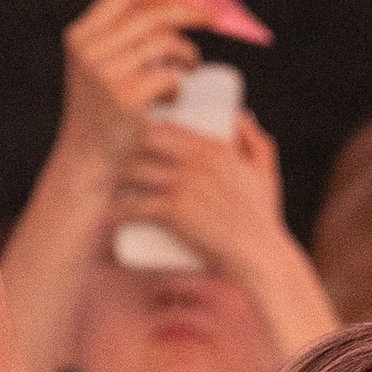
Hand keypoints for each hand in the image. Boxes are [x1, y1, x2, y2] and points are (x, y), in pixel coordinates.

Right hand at [57, 0, 205, 170]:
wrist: (89, 160)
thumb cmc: (103, 111)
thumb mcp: (99, 64)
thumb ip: (122, 34)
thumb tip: (175, 1)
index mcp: (80, 35)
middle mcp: (89, 50)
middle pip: (152, 13)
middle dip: (190, 11)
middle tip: (212, 18)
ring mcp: (105, 74)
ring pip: (165, 43)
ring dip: (187, 53)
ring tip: (190, 67)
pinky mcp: (126, 99)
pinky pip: (170, 77)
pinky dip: (179, 86)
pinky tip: (172, 99)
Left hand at [113, 111, 287, 278]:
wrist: (260, 255)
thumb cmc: (262, 219)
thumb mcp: (264, 174)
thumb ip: (256, 142)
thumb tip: (241, 116)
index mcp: (214, 148)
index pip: (167, 128)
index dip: (144, 132)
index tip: (132, 145)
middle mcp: (196, 161)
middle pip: (143, 143)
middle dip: (124, 151)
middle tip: (113, 166)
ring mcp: (183, 185)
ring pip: (133, 172)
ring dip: (114, 179)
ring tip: (106, 189)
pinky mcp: (174, 212)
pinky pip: (133, 206)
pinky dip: (116, 211)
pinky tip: (107, 214)